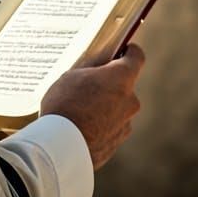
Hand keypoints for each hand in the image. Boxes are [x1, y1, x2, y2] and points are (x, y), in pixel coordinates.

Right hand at [39, 44, 145, 170]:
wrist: (61, 146)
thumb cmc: (65, 104)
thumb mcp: (71, 75)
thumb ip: (90, 70)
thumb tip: (96, 67)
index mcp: (121, 78)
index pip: (136, 57)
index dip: (128, 51)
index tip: (121, 50)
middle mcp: (130, 101)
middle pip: (123, 85)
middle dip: (108, 83)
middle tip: (86, 84)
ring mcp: (126, 124)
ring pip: (117, 108)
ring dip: (104, 106)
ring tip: (78, 110)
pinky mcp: (117, 143)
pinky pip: (110, 127)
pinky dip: (100, 125)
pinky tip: (79, 126)